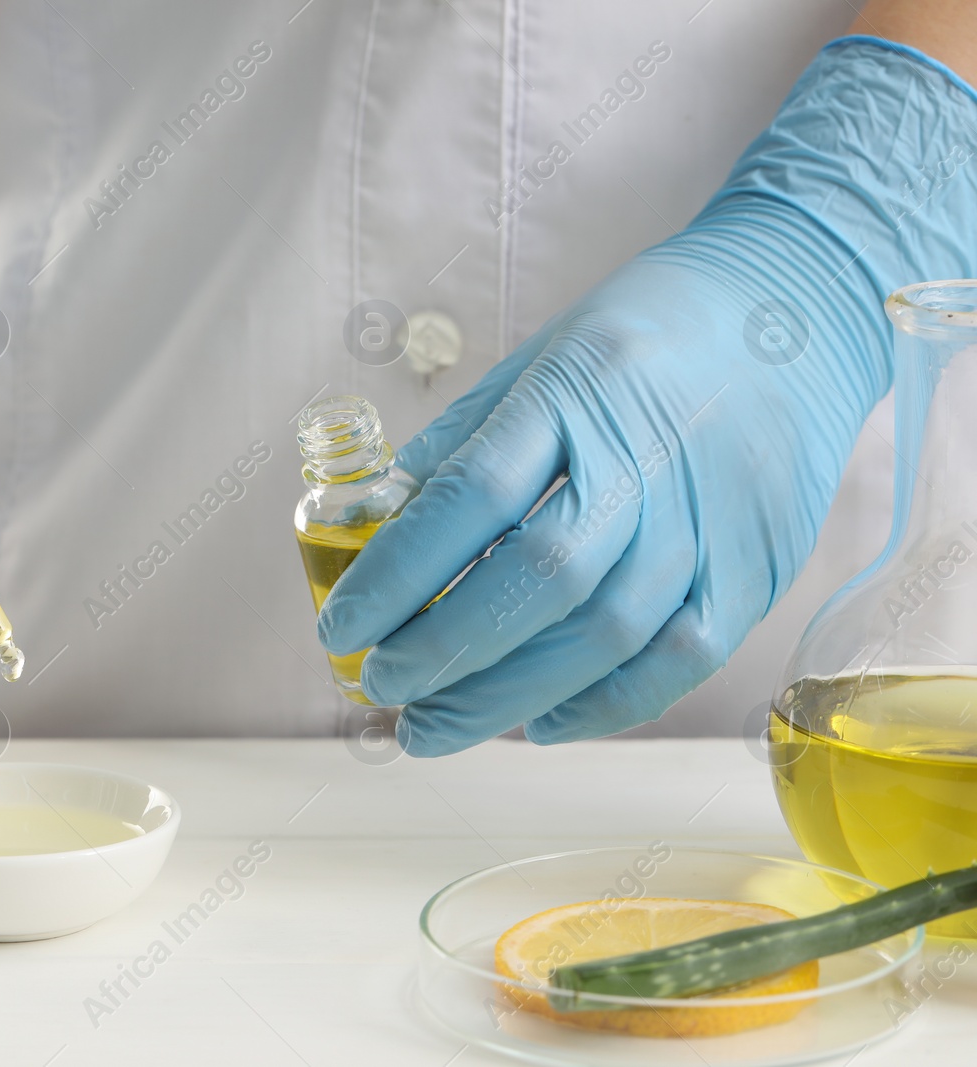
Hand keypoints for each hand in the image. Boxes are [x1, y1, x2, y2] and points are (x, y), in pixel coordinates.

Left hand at [318, 38, 976, 753]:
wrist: (795, 308)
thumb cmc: (646, 334)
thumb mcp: (540, 356)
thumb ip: (464, 444)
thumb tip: (384, 531)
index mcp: (576, 391)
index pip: (470, 497)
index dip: (397, 574)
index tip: (341, 630)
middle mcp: (647, 457)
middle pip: (538, 580)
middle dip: (444, 652)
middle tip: (382, 688)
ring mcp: (711, 517)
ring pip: (606, 634)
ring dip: (507, 696)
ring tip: (434, 725)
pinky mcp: (758, 565)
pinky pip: (681, 659)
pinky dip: (605, 705)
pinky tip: (542, 724)